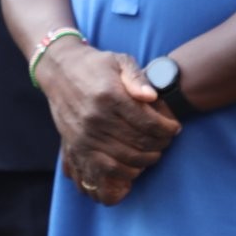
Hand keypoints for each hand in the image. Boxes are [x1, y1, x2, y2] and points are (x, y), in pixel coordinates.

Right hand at [39, 43, 179, 200]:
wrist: (60, 71)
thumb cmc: (96, 65)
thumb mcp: (120, 60)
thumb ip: (138, 77)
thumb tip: (151, 96)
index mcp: (110, 96)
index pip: (149, 123)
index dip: (167, 129)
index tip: (174, 128)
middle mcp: (97, 118)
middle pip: (140, 143)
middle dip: (160, 144)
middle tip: (166, 140)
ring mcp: (85, 136)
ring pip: (125, 160)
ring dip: (146, 161)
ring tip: (153, 152)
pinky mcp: (76, 147)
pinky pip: (103, 171)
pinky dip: (123, 174)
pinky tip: (133, 166)